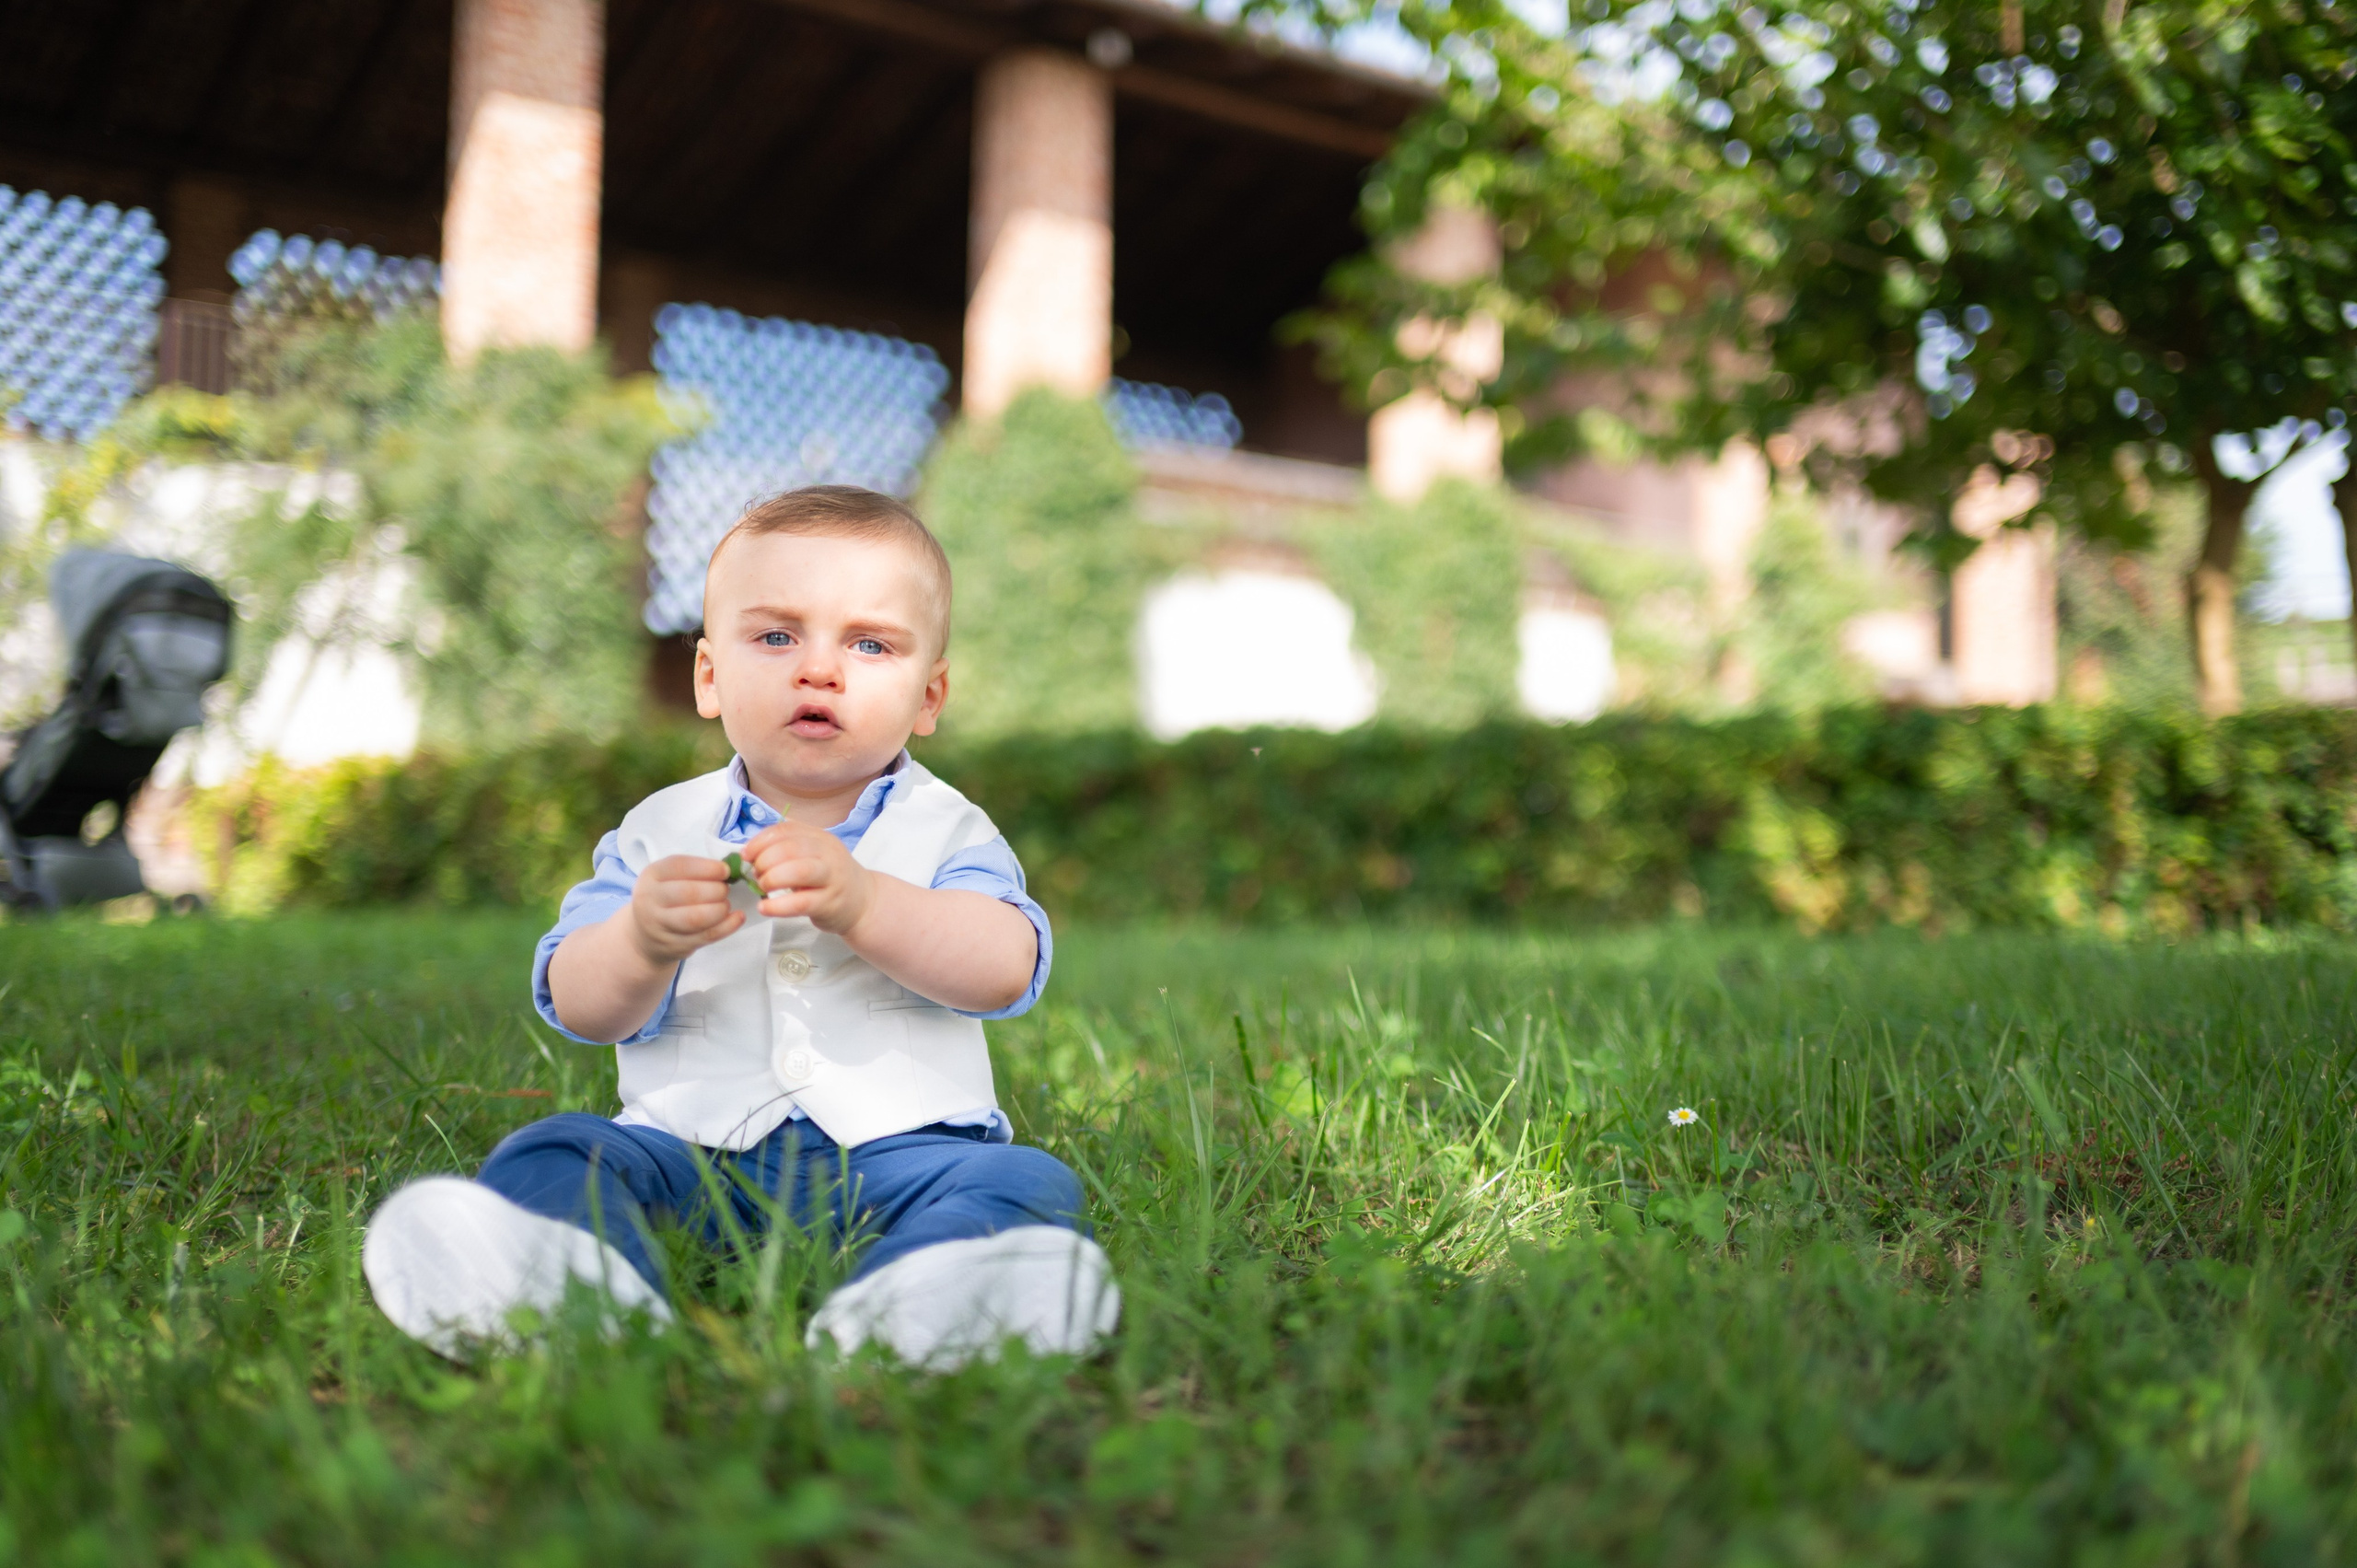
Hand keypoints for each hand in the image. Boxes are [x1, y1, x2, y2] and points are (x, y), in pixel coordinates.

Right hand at [627, 854, 743, 963]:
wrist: (645, 936)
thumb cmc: (666, 898)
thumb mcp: (669, 878)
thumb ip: (694, 872)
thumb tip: (731, 869)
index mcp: (652, 875)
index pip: (679, 866)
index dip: (707, 868)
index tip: (725, 870)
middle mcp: (650, 899)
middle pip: (688, 893)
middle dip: (715, 890)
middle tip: (725, 889)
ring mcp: (660, 925)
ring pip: (696, 918)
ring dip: (719, 909)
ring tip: (726, 905)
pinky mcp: (674, 945)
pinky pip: (705, 936)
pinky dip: (727, 926)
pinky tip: (738, 918)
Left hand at [743, 820, 875, 934]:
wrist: (864, 902)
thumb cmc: (830, 877)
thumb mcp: (815, 853)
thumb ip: (789, 846)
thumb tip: (752, 850)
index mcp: (820, 838)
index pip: (785, 830)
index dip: (760, 841)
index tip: (746, 855)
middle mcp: (829, 854)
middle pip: (790, 848)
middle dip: (764, 861)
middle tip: (756, 874)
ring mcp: (832, 879)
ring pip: (799, 871)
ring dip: (772, 878)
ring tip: (762, 887)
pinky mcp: (830, 904)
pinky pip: (800, 903)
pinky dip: (777, 906)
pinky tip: (765, 908)